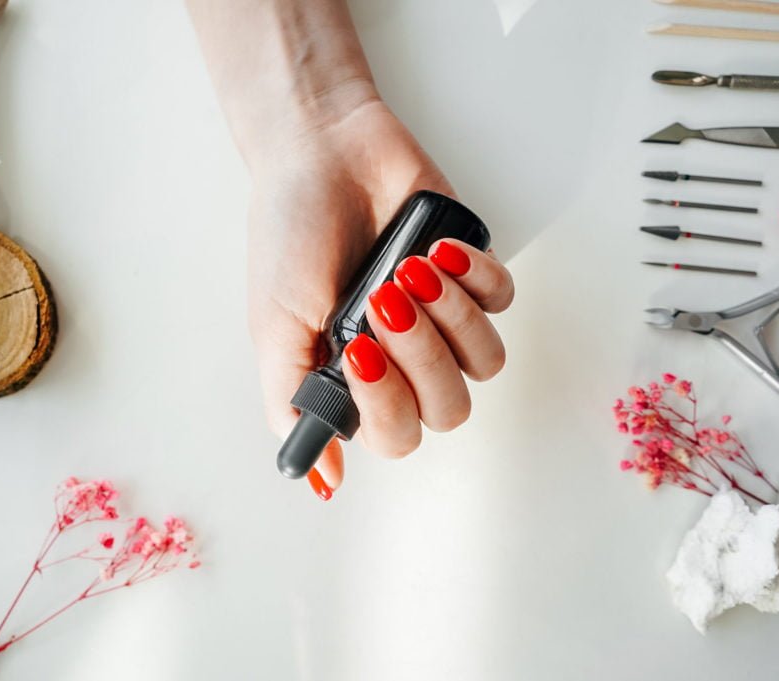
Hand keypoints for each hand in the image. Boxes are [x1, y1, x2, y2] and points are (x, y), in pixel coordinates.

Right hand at [246, 97, 513, 497]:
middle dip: (420, 354)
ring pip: (485, 362)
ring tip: (407, 267)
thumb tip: (321, 479)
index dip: (387, 402)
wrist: (321, 152)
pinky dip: (475, 278)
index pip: (395, 434)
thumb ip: (293, 400)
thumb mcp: (275, 324)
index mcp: (357, 381)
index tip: (357, 346)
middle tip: (382, 296)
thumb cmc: (290, 235)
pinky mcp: (474, 276)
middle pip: (448, 407)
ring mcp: (444, 320)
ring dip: (450, 316)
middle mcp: (405, 360)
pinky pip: (502, 302)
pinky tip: (435, 249)